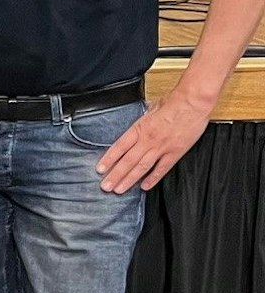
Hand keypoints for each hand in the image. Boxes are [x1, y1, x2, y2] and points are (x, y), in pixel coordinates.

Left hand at [96, 94, 210, 192]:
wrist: (192, 103)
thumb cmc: (173, 103)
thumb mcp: (149, 110)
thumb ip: (143, 121)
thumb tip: (138, 126)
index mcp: (139, 128)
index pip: (119, 147)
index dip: (108, 160)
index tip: (100, 169)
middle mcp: (147, 140)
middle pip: (127, 161)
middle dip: (115, 175)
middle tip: (105, 186)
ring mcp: (161, 147)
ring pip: (141, 167)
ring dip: (128, 179)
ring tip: (118, 189)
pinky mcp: (175, 152)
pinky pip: (162, 168)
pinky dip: (152, 178)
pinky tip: (144, 186)